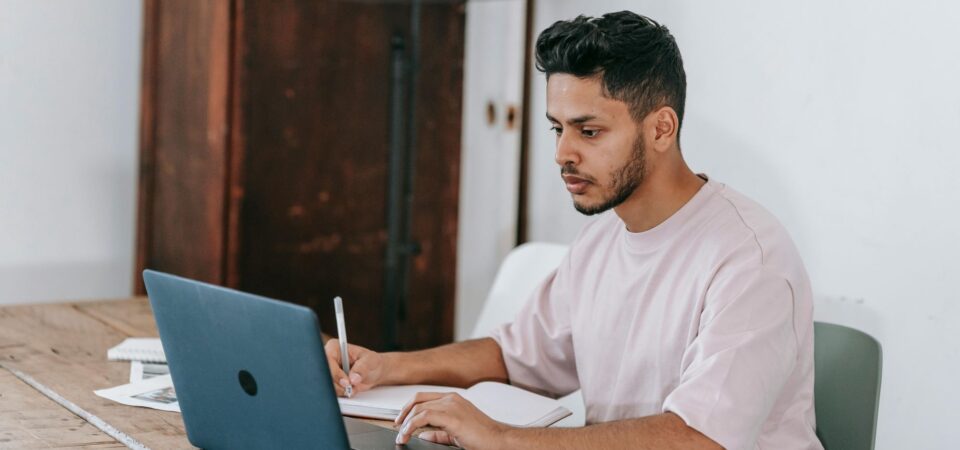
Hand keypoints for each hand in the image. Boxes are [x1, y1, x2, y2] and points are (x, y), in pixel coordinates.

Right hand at [324, 339, 386, 395]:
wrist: (373, 371)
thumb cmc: (371, 361)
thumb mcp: (370, 361)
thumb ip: (361, 368)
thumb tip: (353, 378)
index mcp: (335, 348)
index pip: (327, 360)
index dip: (335, 373)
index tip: (346, 382)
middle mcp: (328, 359)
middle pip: (324, 374)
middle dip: (337, 384)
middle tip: (350, 388)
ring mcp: (328, 371)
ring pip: (326, 384)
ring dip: (340, 389)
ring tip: (353, 387)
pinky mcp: (330, 381)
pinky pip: (330, 390)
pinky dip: (341, 392)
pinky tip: (349, 389)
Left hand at [394, 392, 510, 448]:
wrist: (498, 440)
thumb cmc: (481, 437)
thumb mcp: (454, 434)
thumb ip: (437, 433)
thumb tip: (421, 434)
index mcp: (452, 399)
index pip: (423, 397)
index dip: (408, 407)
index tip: (400, 420)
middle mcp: (451, 399)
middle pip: (417, 400)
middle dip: (403, 415)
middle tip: (397, 429)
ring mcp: (451, 405)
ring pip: (419, 408)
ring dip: (405, 423)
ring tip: (401, 436)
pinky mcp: (452, 416)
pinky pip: (424, 417)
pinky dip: (411, 426)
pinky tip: (408, 434)